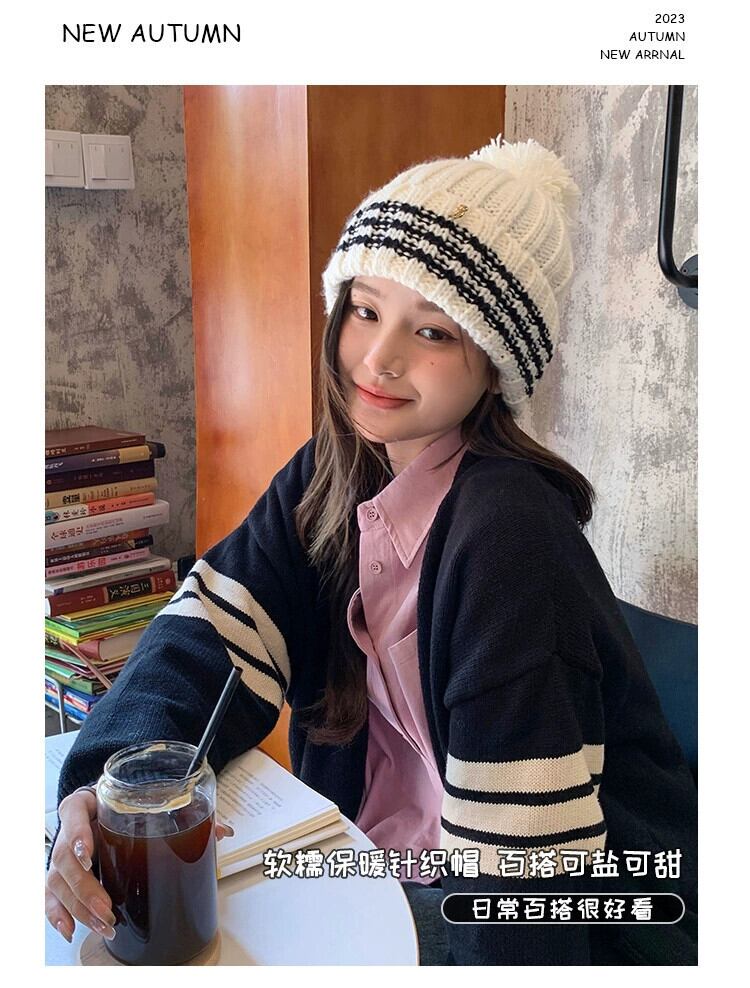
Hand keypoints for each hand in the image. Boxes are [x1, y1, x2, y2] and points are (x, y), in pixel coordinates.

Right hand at [46, 790, 233, 943]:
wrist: (100, 803)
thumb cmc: (124, 801)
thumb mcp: (148, 799)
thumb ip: (185, 812)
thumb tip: (224, 831)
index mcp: (88, 802)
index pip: (74, 812)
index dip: (76, 833)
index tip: (89, 852)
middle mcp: (70, 828)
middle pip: (65, 859)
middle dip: (85, 888)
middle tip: (106, 907)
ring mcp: (63, 853)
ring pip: (58, 882)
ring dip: (79, 907)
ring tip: (104, 923)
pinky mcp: (62, 874)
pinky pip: (51, 896)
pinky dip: (59, 914)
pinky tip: (72, 929)